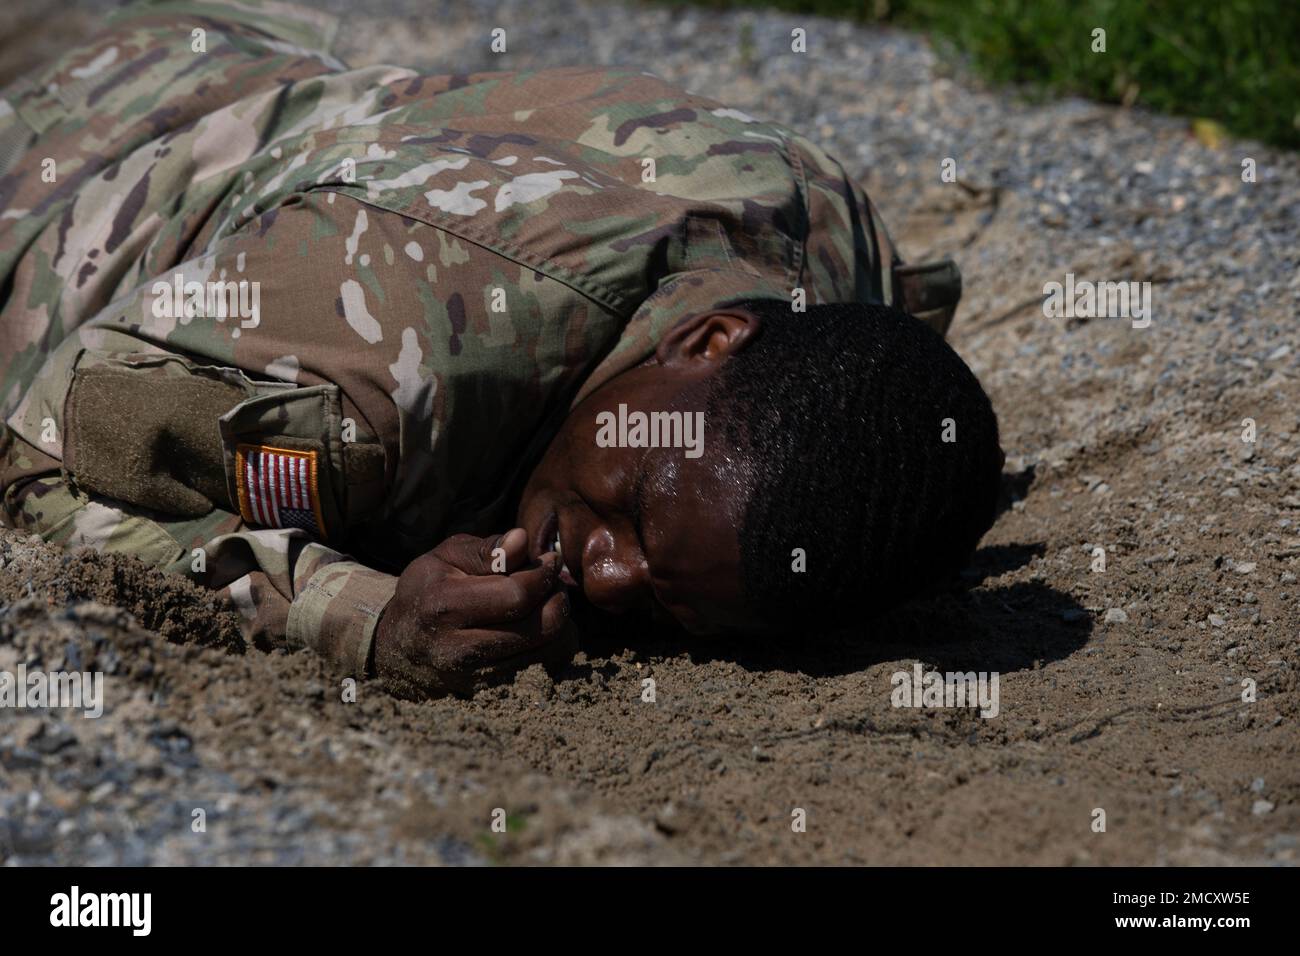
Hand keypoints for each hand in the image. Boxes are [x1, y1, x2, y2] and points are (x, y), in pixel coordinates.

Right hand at [373, 528, 575, 697]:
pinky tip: (537, 627)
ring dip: (560, 621)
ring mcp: (476, 678)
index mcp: (444, 606)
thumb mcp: (445, 558)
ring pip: (550, 650)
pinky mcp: (491, 693)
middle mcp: (460, 649)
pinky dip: (553, 645)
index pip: (517, 594)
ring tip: (544, 603)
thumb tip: (522, 540)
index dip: (543, 573)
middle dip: (556, 597)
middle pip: (541, 626)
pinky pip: (546, 669)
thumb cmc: (427, 591)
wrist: (397, 647)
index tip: (550, 560)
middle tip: (551, 582)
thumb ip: (486, 549)